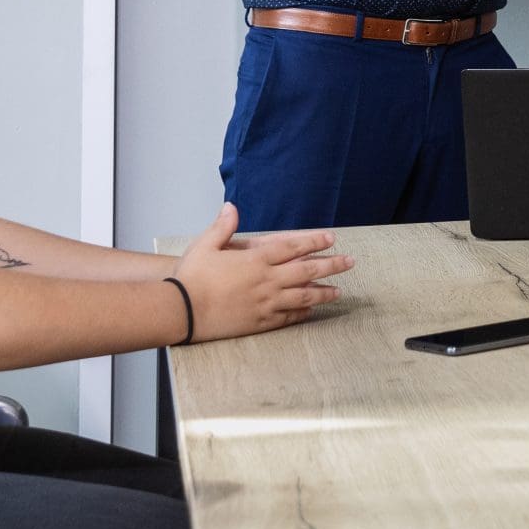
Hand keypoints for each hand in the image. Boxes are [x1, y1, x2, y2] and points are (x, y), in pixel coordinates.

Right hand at [172, 205, 351, 341]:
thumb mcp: (204, 245)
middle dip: (332, 265)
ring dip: (323, 292)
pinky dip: (302, 313)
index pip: (293, 247)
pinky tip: (311, 310)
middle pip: (307, 271)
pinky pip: (287, 317)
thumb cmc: (189, 277)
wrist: (178, 311)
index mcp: (255, 259)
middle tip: (350, 262)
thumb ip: (222, 227)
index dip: (314, 241)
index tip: (332, 238)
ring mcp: (265, 302)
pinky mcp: (258, 322)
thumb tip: (231, 207)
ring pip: (303, 296)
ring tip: (338, 291)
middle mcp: (266, 280)